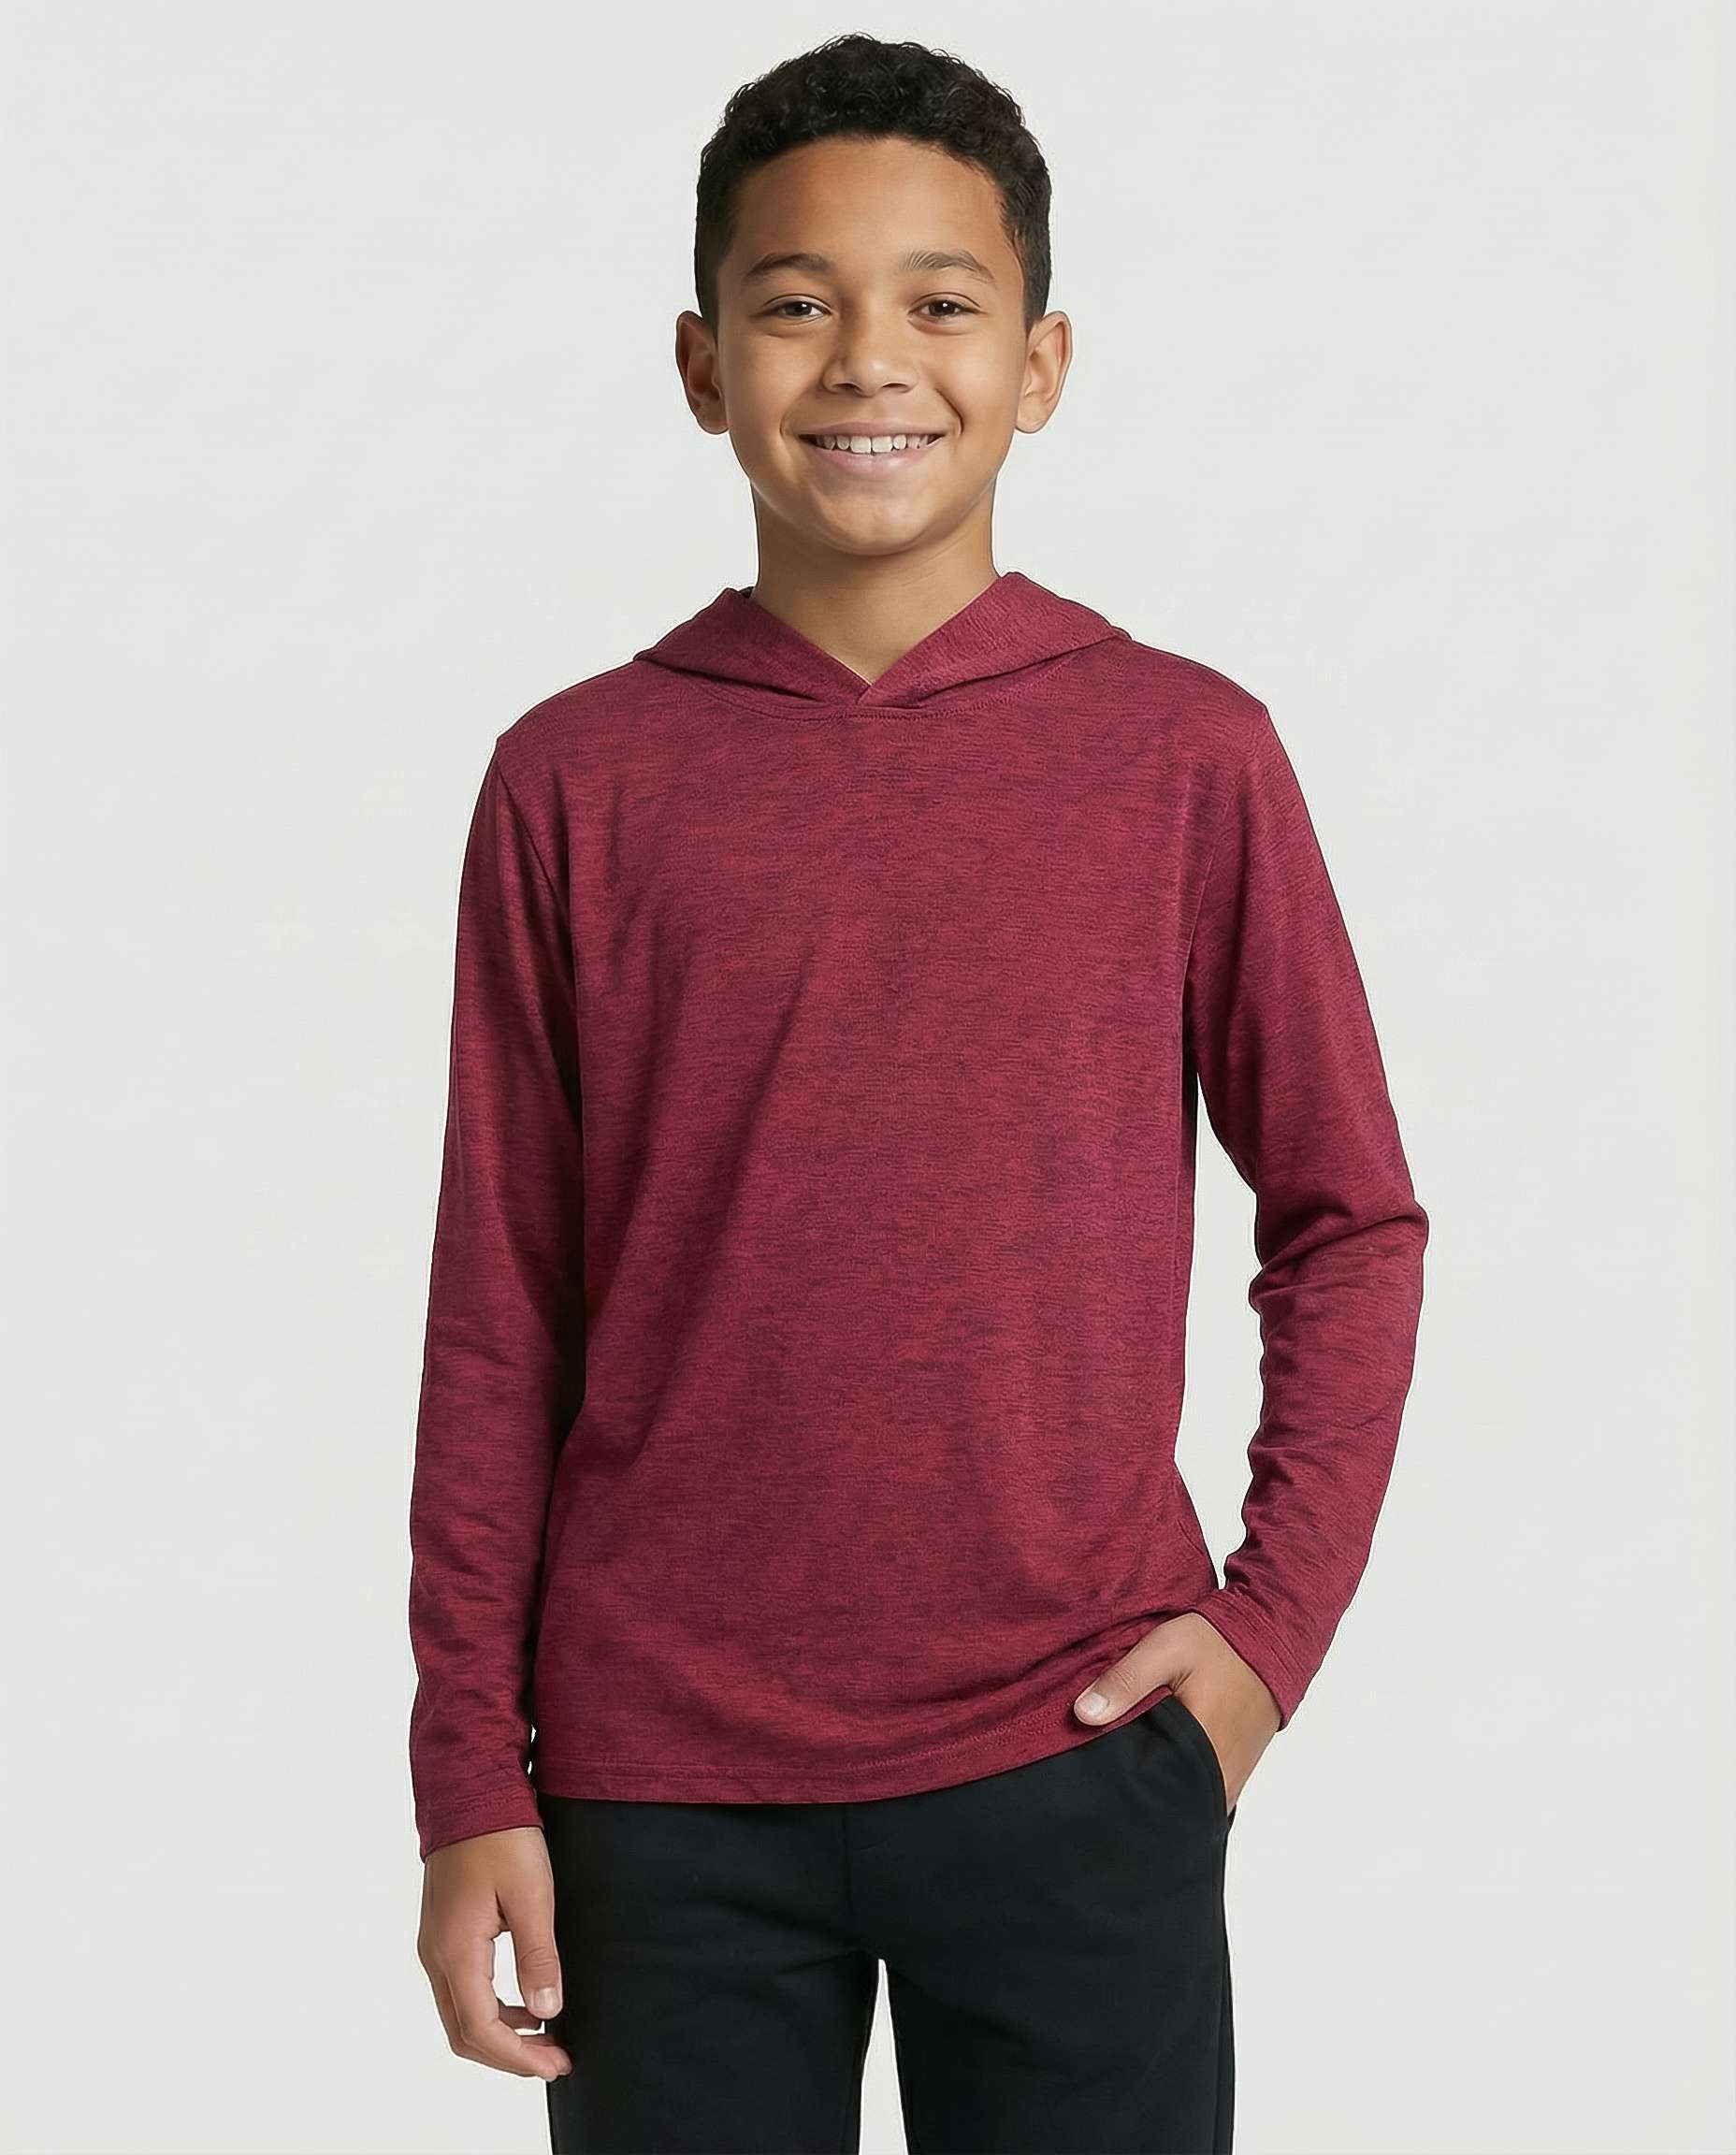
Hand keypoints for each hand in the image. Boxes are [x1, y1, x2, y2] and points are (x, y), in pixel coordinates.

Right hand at [417, 1825, 572, 2081]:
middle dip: (509, 2057)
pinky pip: (461, 1990)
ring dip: (500, 2036)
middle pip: (464, 2033)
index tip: (556, 2064)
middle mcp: (436, 1955)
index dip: (519, 2058)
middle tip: (555, 2061)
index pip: (481, 2030)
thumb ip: (538, 1955)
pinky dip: (491, 2010)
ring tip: (545, 2037)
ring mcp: (435, 1945)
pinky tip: (524, 2004)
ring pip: (460, 2014)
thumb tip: (547, 2011)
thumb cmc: (501, 1836)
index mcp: (455, 1950)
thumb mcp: (532, 1893)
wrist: (469, 1792)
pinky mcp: (443, 1934)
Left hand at [1071, 1613, 1281, 1810]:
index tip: (1094, 1777)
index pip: (1150, 1791)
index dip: (1119, 1785)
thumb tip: (1082, 1714)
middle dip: (1137, 1791)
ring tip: (1128, 1770)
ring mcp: (1231, 1778)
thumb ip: (1125, 1681)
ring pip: (1184, 1799)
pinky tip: (1156, 1762)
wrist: (1272, 1637)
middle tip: (1105, 1777)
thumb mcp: (1165, 1649)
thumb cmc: (1220, 1643)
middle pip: (1167, 1802)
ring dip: (1159, 1787)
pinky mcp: (1235, 1771)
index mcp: (1202, 1752)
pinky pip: (1199, 1789)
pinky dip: (1178, 1780)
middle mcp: (1220, 1777)